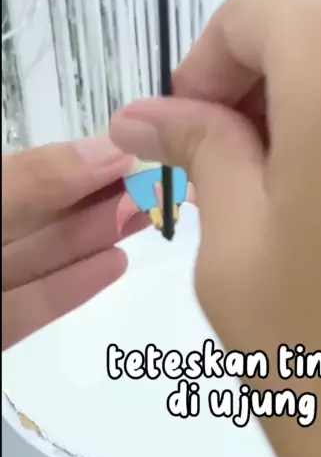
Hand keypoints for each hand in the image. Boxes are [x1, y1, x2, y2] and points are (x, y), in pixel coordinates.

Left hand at [2, 136, 147, 349]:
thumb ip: (31, 183)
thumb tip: (110, 151)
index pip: (25, 172)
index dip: (79, 160)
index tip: (137, 150)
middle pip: (39, 212)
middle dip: (99, 195)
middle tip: (158, 183)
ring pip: (40, 255)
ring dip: (96, 234)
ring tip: (148, 216)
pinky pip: (31, 306)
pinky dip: (73, 287)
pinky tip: (116, 264)